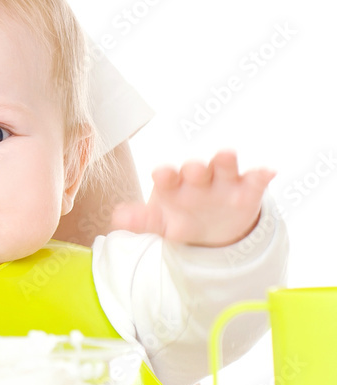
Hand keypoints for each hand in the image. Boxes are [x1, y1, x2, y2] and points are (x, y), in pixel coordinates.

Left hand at [110, 151, 273, 246]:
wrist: (214, 229)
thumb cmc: (181, 217)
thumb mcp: (161, 223)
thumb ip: (141, 221)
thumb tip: (117, 219)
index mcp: (173, 184)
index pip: (166, 176)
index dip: (164, 175)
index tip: (161, 175)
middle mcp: (197, 178)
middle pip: (195, 169)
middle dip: (194, 168)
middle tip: (194, 169)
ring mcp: (223, 181)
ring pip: (224, 166)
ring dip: (225, 160)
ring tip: (227, 155)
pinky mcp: (247, 189)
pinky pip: (256, 180)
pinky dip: (261, 175)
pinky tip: (267, 173)